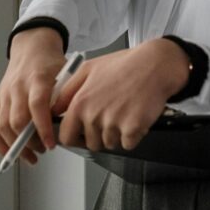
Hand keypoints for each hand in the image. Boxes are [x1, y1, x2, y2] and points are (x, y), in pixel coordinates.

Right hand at [0, 28, 66, 164]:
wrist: (31, 48)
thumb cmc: (51, 64)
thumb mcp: (65, 75)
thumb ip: (66, 98)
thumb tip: (67, 126)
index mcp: (37, 78)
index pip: (37, 106)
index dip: (43, 128)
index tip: (51, 144)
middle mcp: (17, 87)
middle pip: (17, 120)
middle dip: (31, 142)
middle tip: (44, 149)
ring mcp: (4, 94)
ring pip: (3, 127)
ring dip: (16, 147)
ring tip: (31, 157)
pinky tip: (10, 154)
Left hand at [52, 38, 189, 151]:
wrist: (155, 65)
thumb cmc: (124, 65)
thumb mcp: (88, 69)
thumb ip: (67, 91)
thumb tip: (54, 109)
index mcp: (81, 102)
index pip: (66, 136)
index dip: (74, 137)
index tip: (81, 135)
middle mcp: (94, 115)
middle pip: (91, 143)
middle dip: (100, 134)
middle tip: (112, 115)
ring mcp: (114, 124)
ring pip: (110, 144)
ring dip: (117, 134)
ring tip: (125, 111)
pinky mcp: (132, 130)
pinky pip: (128, 144)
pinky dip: (133, 135)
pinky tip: (135, 116)